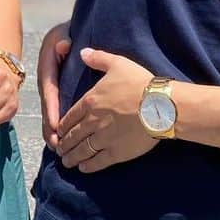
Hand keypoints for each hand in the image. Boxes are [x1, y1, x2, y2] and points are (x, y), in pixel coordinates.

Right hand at [38, 21, 71, 150]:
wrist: (64, 33)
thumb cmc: (66, 33)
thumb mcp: (62, 33)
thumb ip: (63, 39)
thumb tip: (64, 45)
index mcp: (47, 69)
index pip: (50, 91)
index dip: (52, 109)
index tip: (56, 125)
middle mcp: (46, 82)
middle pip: (47, 107)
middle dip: (50, 127)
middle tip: (57, 145)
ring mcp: (49, 89)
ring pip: (48, 113)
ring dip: (52, 131)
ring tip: (58, 149)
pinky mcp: (55, 93)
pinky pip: (53, 111)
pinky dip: (54, 127)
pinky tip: (60, 141)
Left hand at [56, 48, 156, 172]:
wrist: (161, 105)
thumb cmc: (140, 83)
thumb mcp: (117, 63)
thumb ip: (98, 58)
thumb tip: (82, 52)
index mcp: (90, 102)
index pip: (69, 117)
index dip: (62, 126)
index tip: (58, 132)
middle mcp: (93, 122)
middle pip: (72, 136)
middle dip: (64, 144)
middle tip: (59, 150)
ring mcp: (104, 138)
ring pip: (82, 150)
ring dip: (72, 157)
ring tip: (67, 161)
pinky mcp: (117, 152)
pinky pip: (98, 161)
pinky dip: (88, 166)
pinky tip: (84, 168)